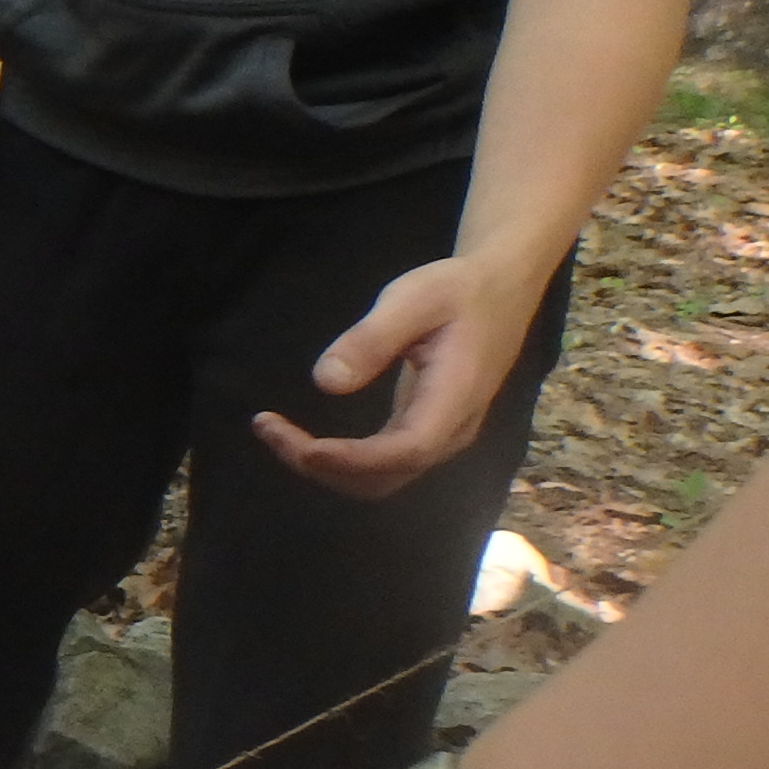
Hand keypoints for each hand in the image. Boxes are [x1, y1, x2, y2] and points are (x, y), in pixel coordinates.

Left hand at [257, 251, 537, 498]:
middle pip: (385, 477)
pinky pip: (379, 463)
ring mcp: (438, 438)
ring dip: (324, 467)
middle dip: (323, 466)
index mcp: (455, 399)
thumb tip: (326, 382)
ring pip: (379, 478)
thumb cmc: (457, 290)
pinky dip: (337, 459)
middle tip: (268, 429)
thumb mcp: (414, 298)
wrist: (499, 291)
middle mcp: (449, 432)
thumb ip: (373, 339)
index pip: (406, 451)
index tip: (304, 448)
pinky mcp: (422, 433)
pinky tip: (302, 437)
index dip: (354, 459)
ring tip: (273, 432)